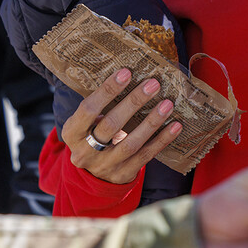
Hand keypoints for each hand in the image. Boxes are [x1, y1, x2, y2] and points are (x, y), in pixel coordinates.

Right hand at [61, 68, 181, 183]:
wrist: (91, 174)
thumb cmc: (91, 135)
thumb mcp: (85, 122)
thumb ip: (100, 105)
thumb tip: (128, 75)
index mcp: (72, 132)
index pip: (88, 109)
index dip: (107, 91)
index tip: (126, 72)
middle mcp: (85, 151)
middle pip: (111, 125)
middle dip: (133, 102)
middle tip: (152, 84)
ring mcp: (104, 166)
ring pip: (130, 143)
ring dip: (151, 122)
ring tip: (167, 104)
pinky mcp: (123, 174)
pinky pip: (145, 156)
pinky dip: (162, 140)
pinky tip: (175, 126)